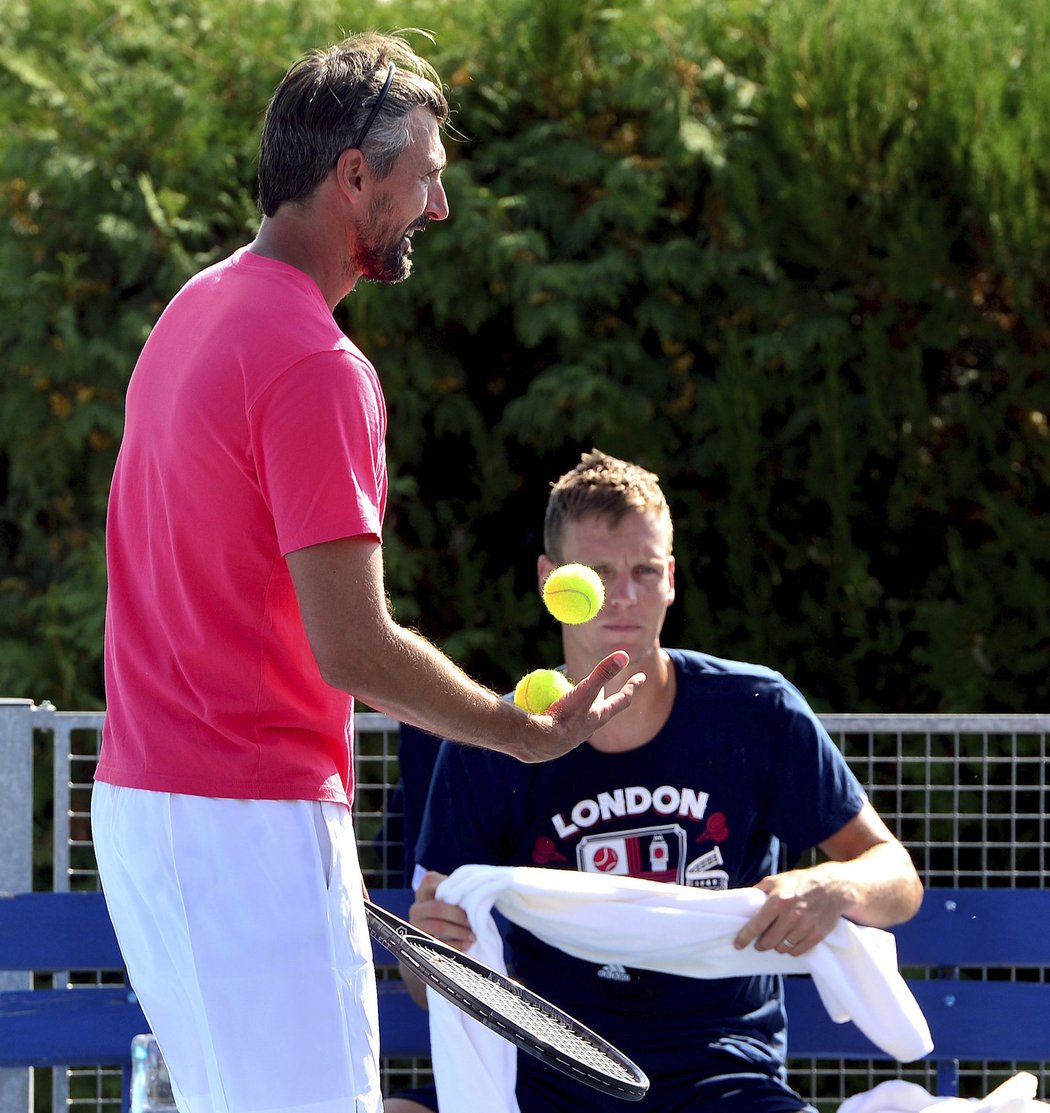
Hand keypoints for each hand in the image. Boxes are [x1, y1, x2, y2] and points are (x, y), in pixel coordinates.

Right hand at [409, 870, 474, 952]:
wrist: (437, 934)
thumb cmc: (449, 912)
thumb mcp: (449, 899)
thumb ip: (455, 892)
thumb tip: (474, 890)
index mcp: (423, 892)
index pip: (429, 880)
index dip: (446, 884)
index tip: (464, 892)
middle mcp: (416, 908)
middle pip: (436, 908)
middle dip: (458, 915)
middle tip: (472, 922)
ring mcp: (416, 925)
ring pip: (438, 926)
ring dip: (459, 932)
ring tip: (472, 935)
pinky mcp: (419, 942)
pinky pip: (438, 944)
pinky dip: (455, 945)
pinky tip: (466, 944)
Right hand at [513, 651, 645, 762]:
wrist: (540, 743)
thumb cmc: (565, 716)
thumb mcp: (585, 691)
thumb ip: (603, 673)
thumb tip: (624, 655)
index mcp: (600, 715)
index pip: (622, 699)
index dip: (632, 686)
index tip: (642, 677)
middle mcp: (590, 727)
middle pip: (604, 709)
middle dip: (608, 699)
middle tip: (612, 689)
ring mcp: (575, 735)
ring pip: (585, 719)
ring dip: (586, 710)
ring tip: (583, 702)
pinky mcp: (559, 739)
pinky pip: (565, 724)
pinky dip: (564, 716)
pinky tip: (553, 714)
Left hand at [733, 866, 851, 955]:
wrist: (833, 887)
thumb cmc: (800, 882)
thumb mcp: (776, 880)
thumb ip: (759, 890)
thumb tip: (742, 901)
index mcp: (779, 900)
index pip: (757, 924)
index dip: (745, 937)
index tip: (737, 944)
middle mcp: (791, 914)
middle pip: (769, 941)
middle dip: (761, 945)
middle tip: (759, 943)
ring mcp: (806, 926)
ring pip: (783, 948)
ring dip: (777, 946)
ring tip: (776, 939)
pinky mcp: (817, 935)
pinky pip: (798, 951)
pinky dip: (791, 950)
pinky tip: (790, 942)